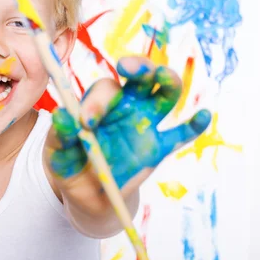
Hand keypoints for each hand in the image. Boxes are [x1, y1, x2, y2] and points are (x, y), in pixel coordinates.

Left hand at [44, 56, 210, 214]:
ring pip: (165, 94)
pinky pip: (180, 134)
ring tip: (163, 78)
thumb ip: (60, 134)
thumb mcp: (57, 151)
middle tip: (126, 67)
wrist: (86, 194)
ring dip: (167, 80)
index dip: (98, 102)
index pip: (106, 90)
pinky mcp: (158, 148)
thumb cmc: (69, 163)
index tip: (86, 123)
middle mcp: (125, 106)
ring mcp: (145, 124)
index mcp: (99, 103)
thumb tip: (60, 116)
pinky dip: (194, 125)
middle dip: (139, 66)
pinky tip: (201, 116)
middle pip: (141, 76)